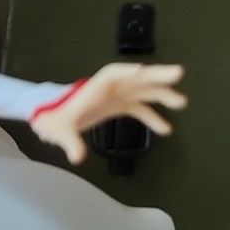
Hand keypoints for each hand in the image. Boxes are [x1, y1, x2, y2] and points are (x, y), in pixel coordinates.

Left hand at [31, 62, 186, 164]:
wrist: (48, 121)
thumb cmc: (52, 121)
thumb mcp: (60, 132)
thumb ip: (70, 142)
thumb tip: (77, 157)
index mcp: (94, 89)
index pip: (113, 75)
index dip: (129, 72)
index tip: (144, 72)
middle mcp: (108, 89)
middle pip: (134, 78)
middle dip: (155, 75)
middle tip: (179, 73)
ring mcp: (113, 97)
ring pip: (141, 92)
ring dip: (160, 95)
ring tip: (181, 103)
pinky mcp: (115, 107)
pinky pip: (137, 108)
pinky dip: (151, 116)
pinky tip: (165, 129)